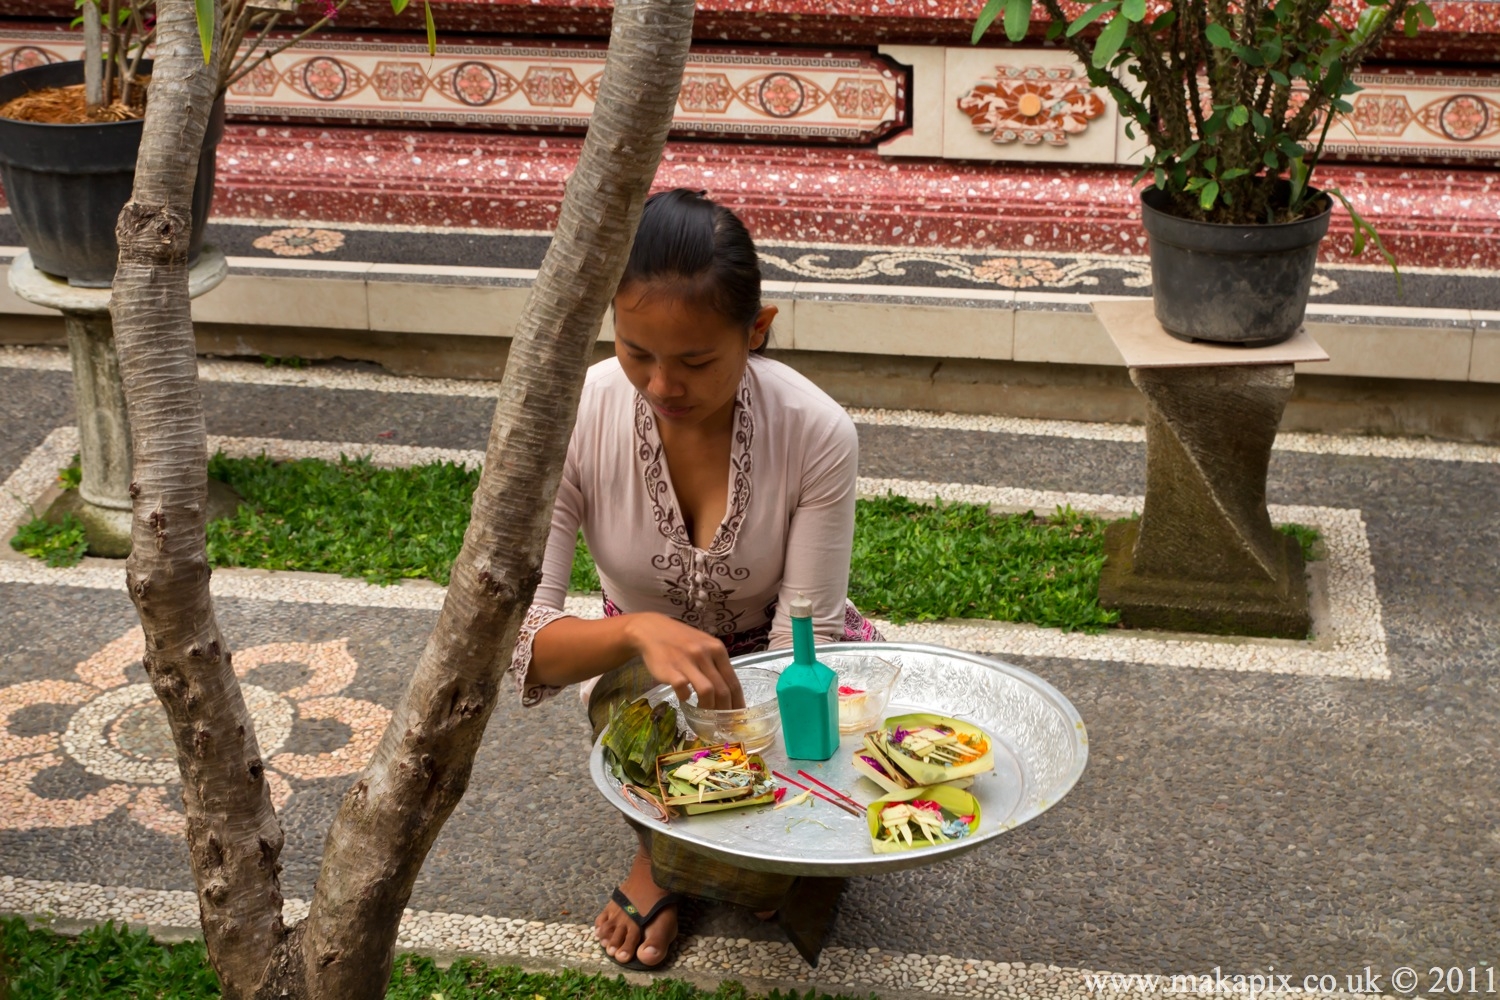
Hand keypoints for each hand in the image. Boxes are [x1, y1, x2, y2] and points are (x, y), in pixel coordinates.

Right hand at [625, 613, 744, 709]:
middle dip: (724, 710)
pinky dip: (686, 698)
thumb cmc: (681, 640)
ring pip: (707, 691)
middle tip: (722, 722)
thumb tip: (729, 691)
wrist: (652, 630)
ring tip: (704, 714)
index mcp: (717, 649)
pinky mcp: (671, 669)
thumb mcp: (704, 645)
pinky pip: (683, 689)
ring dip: (707, 707)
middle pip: (723, 689)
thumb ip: (716, 664)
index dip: (737, 702)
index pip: (733, 681)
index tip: (738, 716)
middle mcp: (705, 654)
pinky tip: (684, 699)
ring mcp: (688, 661)